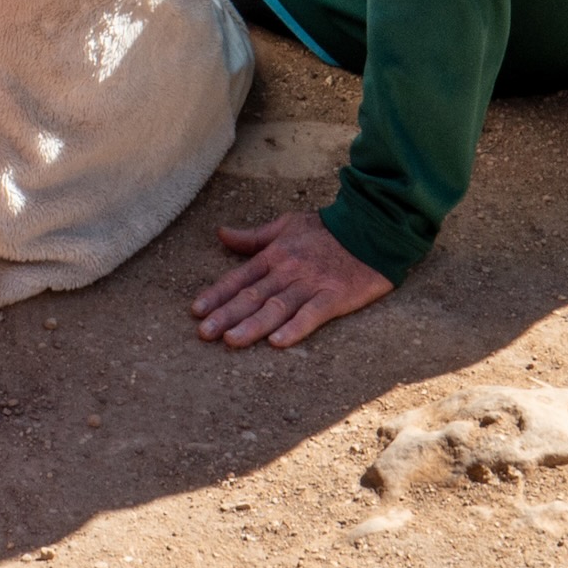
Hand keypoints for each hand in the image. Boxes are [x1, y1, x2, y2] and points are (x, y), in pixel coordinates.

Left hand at [191, 209, 395, 348]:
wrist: (371, 227)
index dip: (217, 295)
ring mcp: (311, 285)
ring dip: (253, 325)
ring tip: (231, 341)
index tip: (196, 312)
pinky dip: (295, 328)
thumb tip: (221, 233)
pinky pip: (312, 315)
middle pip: (253, 296)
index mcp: (275, 255)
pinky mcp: (334, 297)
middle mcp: (288, 271)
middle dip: (226, 315)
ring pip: (277, 307)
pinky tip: (278, 342)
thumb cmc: (326, 229)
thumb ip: (254, 236)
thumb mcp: (286, 225)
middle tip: (204, 334)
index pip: (239, 278)